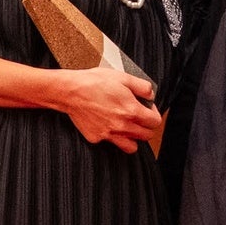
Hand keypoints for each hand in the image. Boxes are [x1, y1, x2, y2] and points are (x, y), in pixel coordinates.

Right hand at [48, 63, 162, 150]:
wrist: (70, 91)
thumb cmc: (94, 82)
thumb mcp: (123, 77)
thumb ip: (142, 87)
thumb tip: (151, 95)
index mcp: (131, 111)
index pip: (154, 122)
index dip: (154, 114)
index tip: (149, 109)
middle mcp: (122, 126)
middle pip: (146, 136)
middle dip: (146, 126)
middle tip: (140, 117)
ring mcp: (109, 134)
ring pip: (131, 147)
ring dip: (133, 138)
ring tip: (128, 127)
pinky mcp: (96, 138)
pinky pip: (111, 142)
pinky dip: (113, 136)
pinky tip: (108, 124)